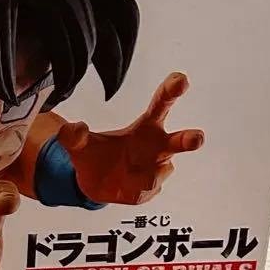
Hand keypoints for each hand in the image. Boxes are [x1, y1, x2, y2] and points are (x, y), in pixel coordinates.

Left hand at [58, 72, 203, 205]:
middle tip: (197, 137)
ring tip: (124, 173)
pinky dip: (132, 189)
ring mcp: (156, 170)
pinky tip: (122, 186)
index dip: (171, 91)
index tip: (180, 79)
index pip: (161, 105)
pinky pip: (145, 190)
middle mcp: (157, 148)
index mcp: (145, 128)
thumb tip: (72, 127)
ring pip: (157, 172)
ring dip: (143, 174)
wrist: (93, 185)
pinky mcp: (151, 191)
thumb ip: (73, 135)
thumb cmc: (96, 154)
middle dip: (189, 139)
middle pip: (180, 141)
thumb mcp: (79, 144)